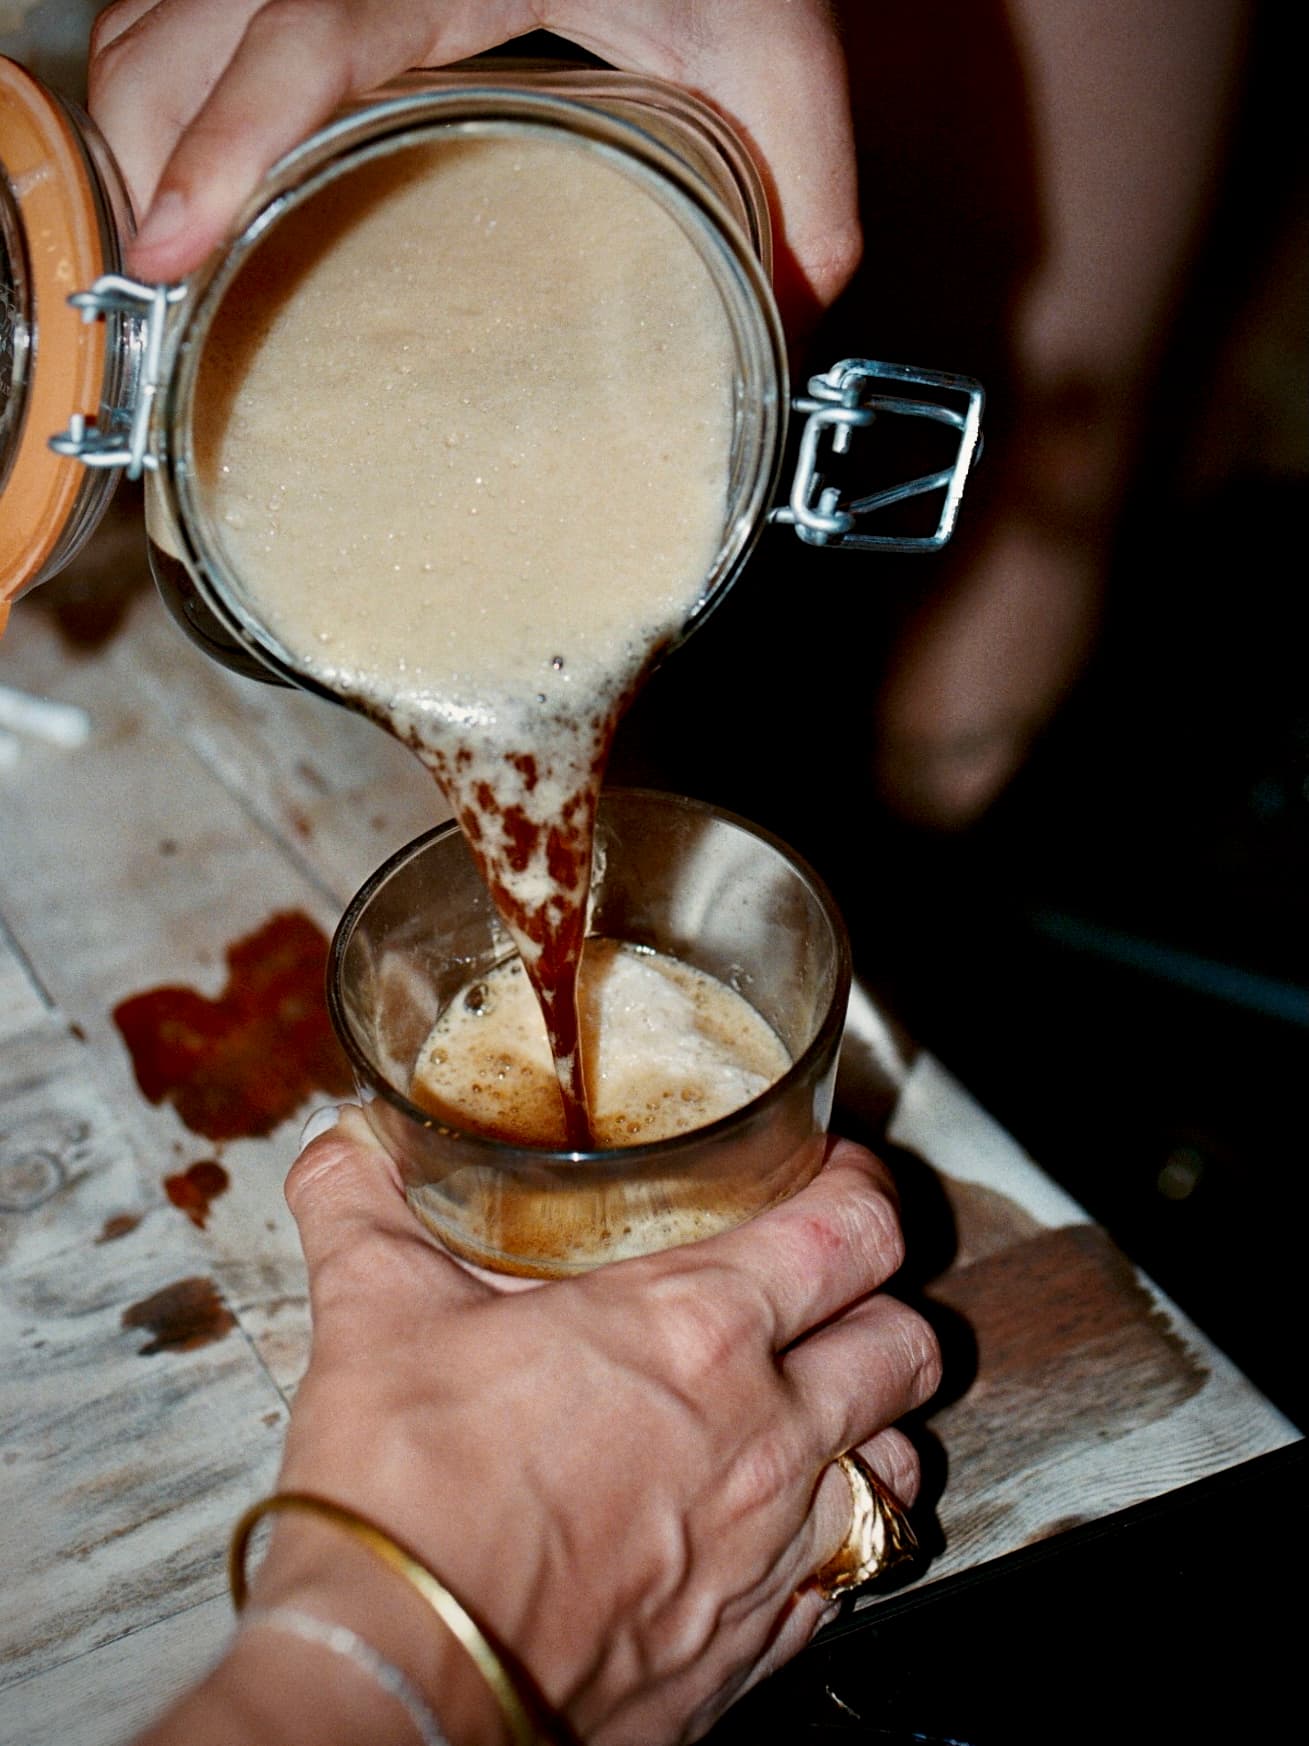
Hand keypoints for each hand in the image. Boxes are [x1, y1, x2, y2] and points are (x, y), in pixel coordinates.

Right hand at [88, 0, 859, 331]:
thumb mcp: (776, 55)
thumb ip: (801, 194)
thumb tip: (783, 336)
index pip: (298, 42)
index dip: (226, 145)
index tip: (175, 250)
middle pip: (173, 40)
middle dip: (150, 175)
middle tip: (168, 311)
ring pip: (148, 26)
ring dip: (140, 144)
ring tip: (168, 269)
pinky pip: (171, 17)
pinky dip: (162, 106)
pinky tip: (188, 189)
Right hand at [244, 1107, 937, 1744]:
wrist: (398, 1684)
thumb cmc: (405, 1496)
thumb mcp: (373, 1316)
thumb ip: (365, 1208)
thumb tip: (345, 1145)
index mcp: (697, 1329)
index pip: (854, 1229)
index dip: (863, 1190)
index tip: (837, 1180)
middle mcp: (766, 1434)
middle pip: (907, 1345)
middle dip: (882, 1305)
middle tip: (829, 1292)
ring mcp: (776, 1550)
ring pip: (903, 1464)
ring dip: (872, 1427)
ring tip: (812, 1409)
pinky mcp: (760, 1648)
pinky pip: (851, 1577)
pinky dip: (831, 1539)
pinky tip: (767, 1528)